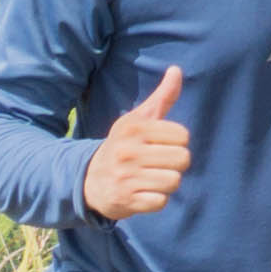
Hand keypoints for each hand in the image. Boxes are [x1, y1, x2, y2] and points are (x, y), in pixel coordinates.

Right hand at [83, 66, 190, 218]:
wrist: (87, 180)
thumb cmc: (122, 146)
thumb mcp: (136, 120)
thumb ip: (161, 98)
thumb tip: (176, 70)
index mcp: (133, 128)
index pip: (182, 135)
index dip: (177, 142)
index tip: (162, 144)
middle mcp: (128, 151)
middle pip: (183, 159)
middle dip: (176, 164)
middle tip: (159, 164)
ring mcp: (126, 177)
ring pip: (174, 181)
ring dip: (167, 183)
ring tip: (151, 178)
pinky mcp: (126, 200)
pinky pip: (161, 202)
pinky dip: (157, 199)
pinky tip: (144, 193)